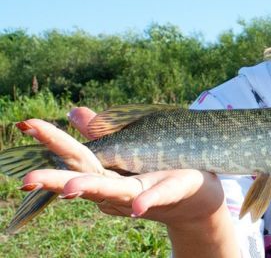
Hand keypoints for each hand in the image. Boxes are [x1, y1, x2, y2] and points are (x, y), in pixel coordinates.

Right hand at [18, 109, 224, 225]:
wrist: (198, 197)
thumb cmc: (160, 170)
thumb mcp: (129, 149)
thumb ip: (102, 134)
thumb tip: (73, 111)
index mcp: (109, 172)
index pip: (76, 155)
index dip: (52, 139)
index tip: (26, 124)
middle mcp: (119, 186)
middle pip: (86, 177)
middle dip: (56, 178)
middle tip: (29, 177)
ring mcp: (143, 191)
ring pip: (115, 191)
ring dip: (92, 190)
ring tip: (70, 189)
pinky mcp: (170, 192)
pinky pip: (157, 196)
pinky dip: (147, 200)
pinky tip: (138, 205)